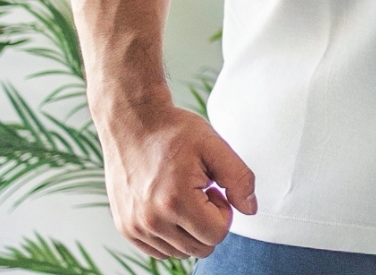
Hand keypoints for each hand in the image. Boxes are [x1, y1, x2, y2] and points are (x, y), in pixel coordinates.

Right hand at [102, 100, 257, 260]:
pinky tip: (169, 205)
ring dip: (189, 229)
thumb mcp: (214, 145)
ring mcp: (135, 228)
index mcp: (176, 201)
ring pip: (180, 252)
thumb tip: (250, 209)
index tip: (213, 188)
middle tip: (200, 191)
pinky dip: (171, 235)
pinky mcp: (125, 229)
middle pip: (200, 248)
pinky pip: (159, 251)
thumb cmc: (174, 131)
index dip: (224, 211)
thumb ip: (239, 178)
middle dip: (208, 222)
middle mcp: (151, 221)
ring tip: (183, 195)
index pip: (217, 234)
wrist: (133, 123)